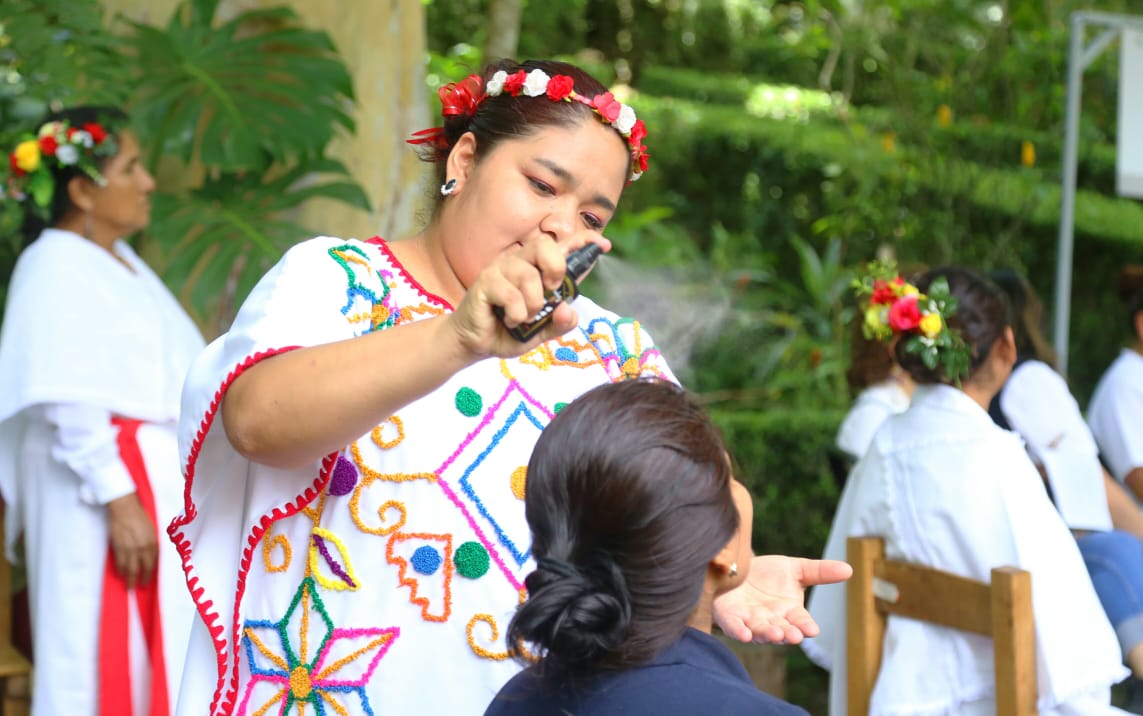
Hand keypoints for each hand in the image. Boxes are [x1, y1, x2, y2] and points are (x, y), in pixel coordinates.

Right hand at [106, 492, 157, 587]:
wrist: (124, 508)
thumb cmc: (139, 516)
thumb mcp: (151, 530)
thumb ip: (150, 543)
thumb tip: (148, 554)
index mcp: (153, 543)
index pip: (153, 564)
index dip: (149, 574)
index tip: (147, 581)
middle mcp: (143, 548)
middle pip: (141, 569)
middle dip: (139, 580)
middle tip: (137, 588)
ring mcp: (130, 549)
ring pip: (129, 569)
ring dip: (128, 578)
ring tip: (128, 585)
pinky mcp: (118, 548)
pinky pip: (120, 563)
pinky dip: (120, 570)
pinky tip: (120, 574)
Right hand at [449, 234, 608, 358]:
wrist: (476, 343)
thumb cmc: (508, 330)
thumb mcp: (540, 332)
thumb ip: (558, 323)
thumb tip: (570, 312)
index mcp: (536, 268)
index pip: (562, 247)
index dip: (583, 242)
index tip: (602, 244)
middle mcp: (519, 261)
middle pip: (544, 245)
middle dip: (556, 268)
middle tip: (551, 291)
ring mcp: (500, 269)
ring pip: (528, 275)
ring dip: (533, 304)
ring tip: (525, 317)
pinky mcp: (485, 282)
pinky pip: (510, 294)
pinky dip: (516, 314)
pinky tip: (510, 319)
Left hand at [713, 555, 851, 644]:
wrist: (735, 569)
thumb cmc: (767, 574)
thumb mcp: (795, 569)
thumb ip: (820, 572)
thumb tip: (849, 569)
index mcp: (790, 612)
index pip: (801, 621)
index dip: (806, 626)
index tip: (812, 630)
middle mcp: (772, 620)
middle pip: (783, 630)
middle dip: (788, 634)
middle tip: (795, 636)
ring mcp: (751, 621)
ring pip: (761, 631)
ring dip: (768, 634)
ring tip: (775, 634)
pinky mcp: (730, 618)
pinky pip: (735, 628)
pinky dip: (739, 632)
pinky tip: (745, 635)